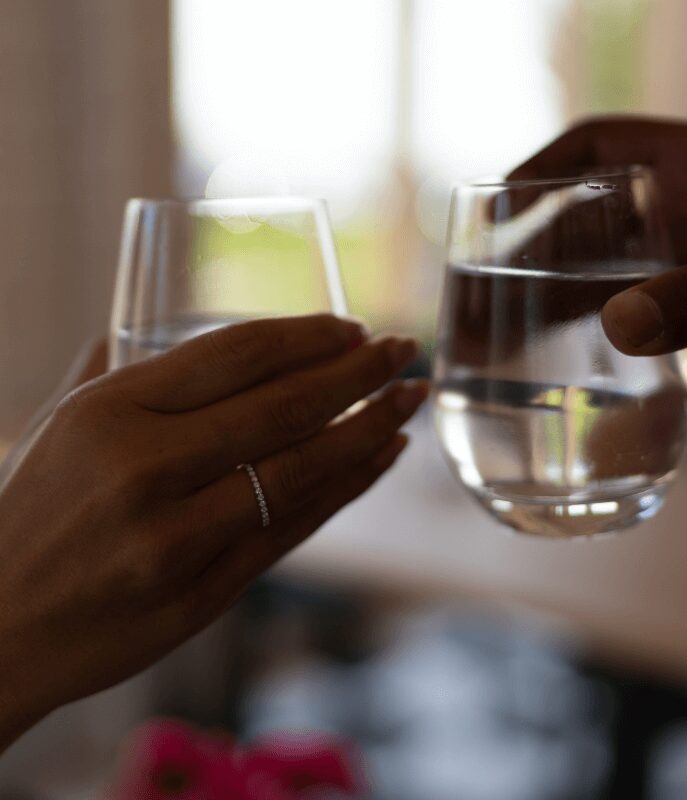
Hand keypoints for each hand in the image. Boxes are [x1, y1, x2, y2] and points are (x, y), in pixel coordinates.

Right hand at [0, 315, 426, 749]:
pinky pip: (293, 529)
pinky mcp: (203, 595)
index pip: (234, 355)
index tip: (353, 328)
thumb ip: (113, 369)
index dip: (306, 336)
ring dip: (371, 429)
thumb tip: (158, 318)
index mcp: (108, 412)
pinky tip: (381, 457)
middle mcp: (144, 470)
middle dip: (359, 373)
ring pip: (301, 470)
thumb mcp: (56, 426)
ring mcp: (177, 539)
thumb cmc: (30, 513)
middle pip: (283, 407)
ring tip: (410, 401)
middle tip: (406, 349)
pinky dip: (347, 488)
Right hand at [509, 116, 686, 374]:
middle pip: (596, 218)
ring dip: (567, 303)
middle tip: (492, 293)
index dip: (541, 171)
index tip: (497, 215)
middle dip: (541, 253)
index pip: (601, 146)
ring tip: (514, 336)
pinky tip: (576, 365)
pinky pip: (648, 320)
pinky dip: (612, 342)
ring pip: (616, 274)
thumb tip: (618, 327)